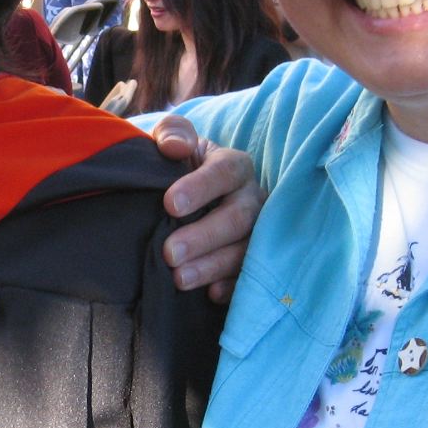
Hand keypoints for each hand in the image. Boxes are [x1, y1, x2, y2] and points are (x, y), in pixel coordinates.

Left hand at [152, 115, 262, 302]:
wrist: (182, 198)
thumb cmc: (176, 167)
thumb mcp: (171, 142)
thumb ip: (172, 133)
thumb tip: (175, 147)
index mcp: (234, 166)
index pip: (225, 172)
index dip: (200, 187)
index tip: (169, 204)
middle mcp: (252, 198)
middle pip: (240, 217)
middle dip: (205, 236)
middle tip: (170, 252)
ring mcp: (258, 232)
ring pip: (246, 249)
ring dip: (213, 265)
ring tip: (178, 278)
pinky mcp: (254, 261)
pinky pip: (251, 276)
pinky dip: (232, 286)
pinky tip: (210, 293)